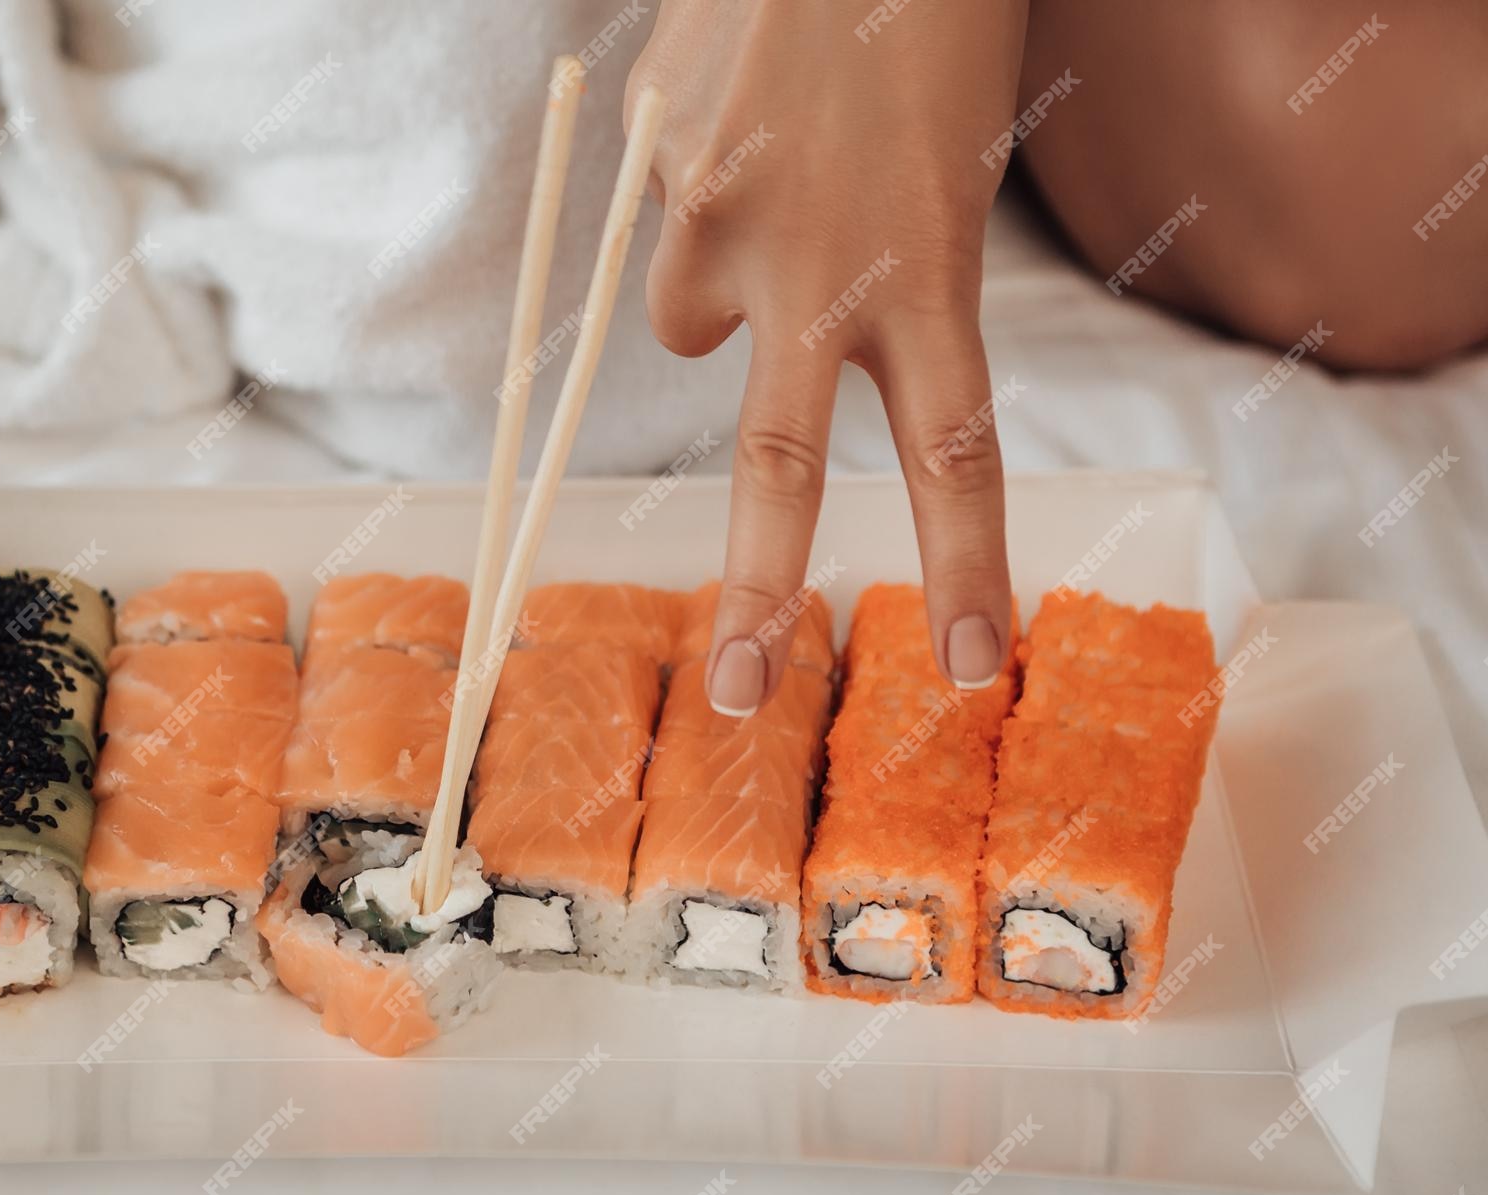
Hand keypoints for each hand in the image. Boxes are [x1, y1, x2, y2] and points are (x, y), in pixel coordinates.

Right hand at [629, 0, 1024, 708]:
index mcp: (925, 262)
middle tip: (738, 694)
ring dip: (715, 285)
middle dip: (759, 593)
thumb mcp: (944, 164)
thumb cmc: (924, 16)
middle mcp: (815, 260)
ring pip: (682, 319)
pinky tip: (729, 110)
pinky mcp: (653, 158)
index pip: (954, 449)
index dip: (964, 566)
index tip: (973, 666)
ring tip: (761, 180)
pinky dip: (686, 187)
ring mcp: (716, 213)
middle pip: (779, 467)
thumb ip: (864, 274)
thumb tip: (725, 335)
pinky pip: (656, 213)